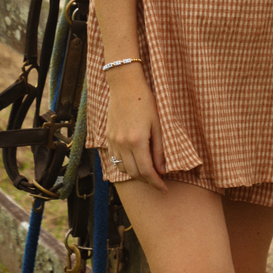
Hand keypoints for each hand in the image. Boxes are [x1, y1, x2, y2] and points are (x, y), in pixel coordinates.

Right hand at [106, 65, 167, 192]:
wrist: (125, 85)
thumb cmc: (145, 101)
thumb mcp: (157, 124)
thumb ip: (158, 149)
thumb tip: (162, 170)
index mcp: (137, 141)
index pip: (147, 171)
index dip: (156, 183)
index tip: (164, 188)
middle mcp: (123, 144)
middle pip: (134, 173)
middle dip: (147, 181)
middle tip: (158, 182)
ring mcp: (113, 141)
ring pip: (123, 169)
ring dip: (135, 175)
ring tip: (147, 173)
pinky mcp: (108, 137)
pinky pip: (115, 159)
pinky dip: (125, 165)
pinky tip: (134, 162)